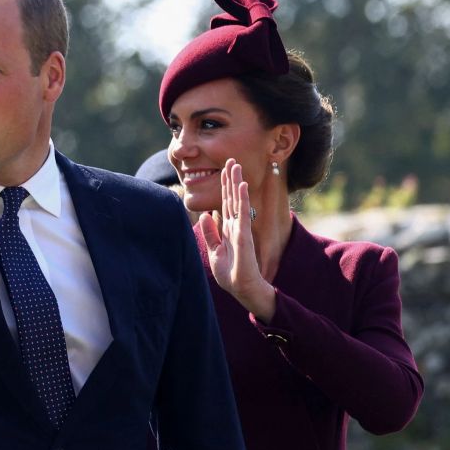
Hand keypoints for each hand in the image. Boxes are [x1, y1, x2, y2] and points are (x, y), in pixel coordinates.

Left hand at [199, 159, 275, 320]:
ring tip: (236, 166)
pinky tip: (242, 186)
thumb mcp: (215, 251)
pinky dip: (242, 199)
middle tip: (231, 160)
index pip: (226, 203)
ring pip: (238, 201)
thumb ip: (211, 233)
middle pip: (232, 198)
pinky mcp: (244, 236)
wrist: (242, 289)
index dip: (225, 187)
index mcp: (228, 229)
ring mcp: (241, 229)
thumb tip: (205, 215)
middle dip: (231, 179)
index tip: (224, 171)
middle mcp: (236, 226)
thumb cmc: (231, 273)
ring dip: (236, 183)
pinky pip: (242, 213)